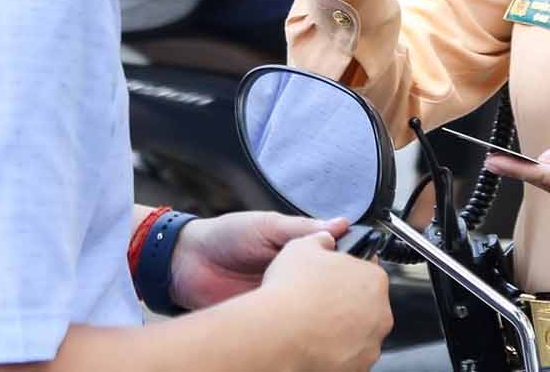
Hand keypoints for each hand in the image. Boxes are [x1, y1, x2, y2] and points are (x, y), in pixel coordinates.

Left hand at [169, 212, 347, 310]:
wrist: (186, 262)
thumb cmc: (226, 236)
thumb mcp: (267, 225)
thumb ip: (301, 228)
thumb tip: (341, 225)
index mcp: (297, 251)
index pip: (332, 260)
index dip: (346, 265)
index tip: (363, 268)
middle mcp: (292, 276)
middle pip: (324, 287)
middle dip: (334, 290)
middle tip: (345, 293)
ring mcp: (279, 298)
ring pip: (306, 308)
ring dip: (313, 309)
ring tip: (325, 309)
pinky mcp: (264, 318)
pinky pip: (283, 324)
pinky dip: (291, 325)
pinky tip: (297, 322)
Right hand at [261, 230, 392, 371]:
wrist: (279, 335)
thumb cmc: (292, 292)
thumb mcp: (302, 245)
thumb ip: (321, 239)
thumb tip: (325, 239)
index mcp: (373, 279)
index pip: (367, 273)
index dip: (346, 274)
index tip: (332, 279)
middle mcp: (380, 313)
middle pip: (365, 305)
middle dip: (346, 304)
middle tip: (319, 302)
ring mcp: (370, 344)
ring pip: (358, 333)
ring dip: (341, 329)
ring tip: (313, 325)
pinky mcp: (357, 368)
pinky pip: (348, 356)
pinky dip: (335, 352)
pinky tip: (314, 344)